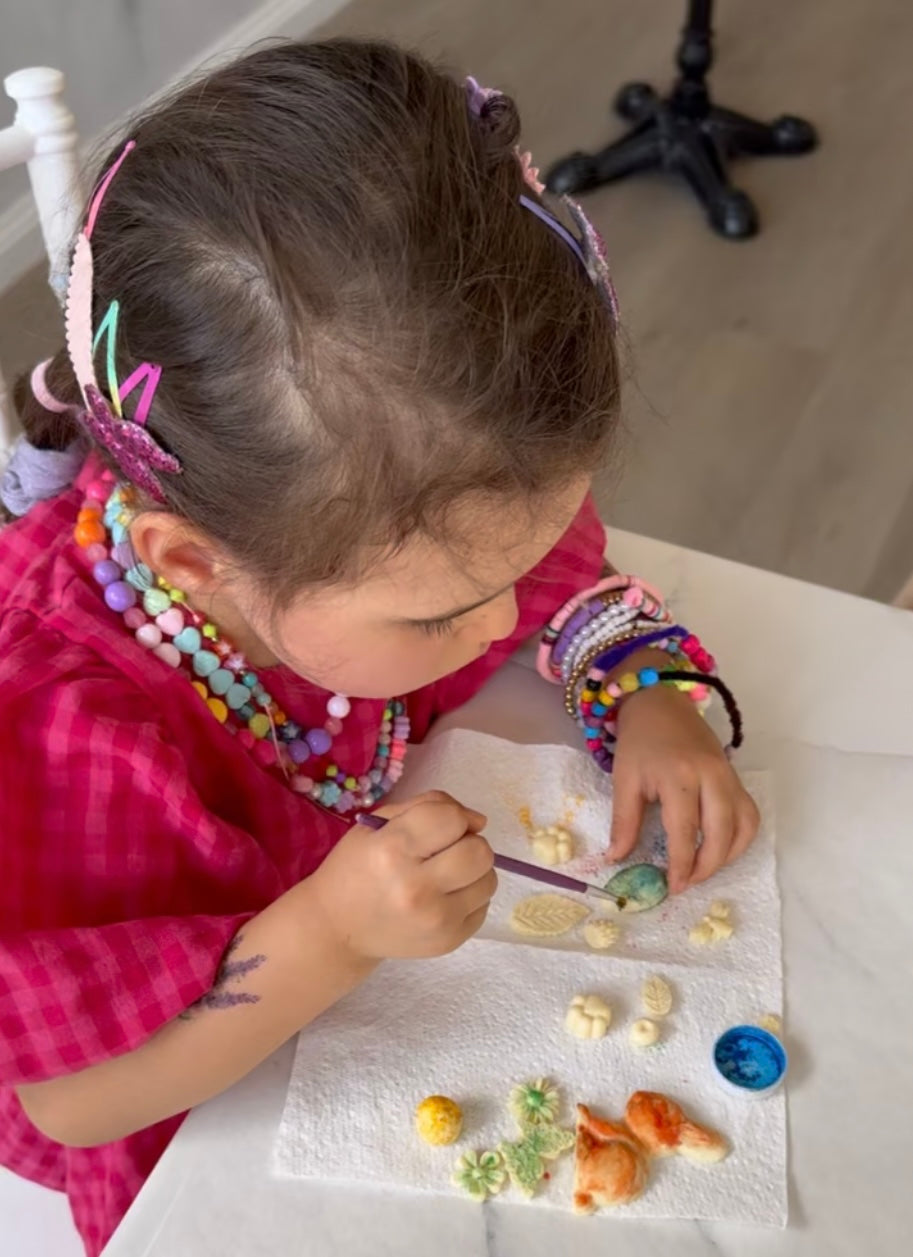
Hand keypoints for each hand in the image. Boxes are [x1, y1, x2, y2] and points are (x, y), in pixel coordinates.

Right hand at [309, 791, 496, 959]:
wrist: (338, 928)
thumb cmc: (357, 867)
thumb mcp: (380, 823)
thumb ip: (430, 806)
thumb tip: (478, 821)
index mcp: (392, 850)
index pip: (452, 819)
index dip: (453, 816)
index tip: (440, 825)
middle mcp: (416, 888)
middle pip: (480, 852)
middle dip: (468, 843)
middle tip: (446, 850)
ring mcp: (435, 920)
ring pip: (489, 880)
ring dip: (473, 871)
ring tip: (445, 875)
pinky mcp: (448, 942)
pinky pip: (483, 906)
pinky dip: (469, 896)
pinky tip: (443, 897)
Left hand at [608, 683, 758, 893]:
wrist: (659, 701)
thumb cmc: (639, 741)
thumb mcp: (624, 779)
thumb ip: (624, 822)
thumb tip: (616, 859)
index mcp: (678, 776)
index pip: (685, 831)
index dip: (681, 864)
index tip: (673, 887)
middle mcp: (710, 776)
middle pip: (721, 833)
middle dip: (707, 866)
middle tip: (688, 883)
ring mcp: (728, 775)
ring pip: (743, 825)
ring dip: (728, 855)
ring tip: (704, 869)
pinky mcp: (736, 775)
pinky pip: (750, 813)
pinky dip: (741, 837)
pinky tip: (722, 849)